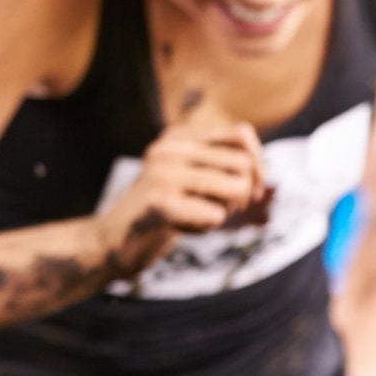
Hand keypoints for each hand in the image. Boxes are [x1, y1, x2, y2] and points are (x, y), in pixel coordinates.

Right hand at [102, 112, 264, 270]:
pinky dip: (206, 227)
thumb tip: (262, 169)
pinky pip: (214, 215)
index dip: (256, 164)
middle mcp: (169, 147)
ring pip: (235, 188)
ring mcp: (162, 172)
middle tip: (218, 210)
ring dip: (224, 212)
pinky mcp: (159, 201)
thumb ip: (220, 165)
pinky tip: (179, 228)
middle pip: (243, 165)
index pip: (241, 134)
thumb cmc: (160, 213)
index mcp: (177, 135)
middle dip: (242, 195)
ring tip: (196, 217)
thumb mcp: (190, 179)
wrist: (112, 242)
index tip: (248, 190)